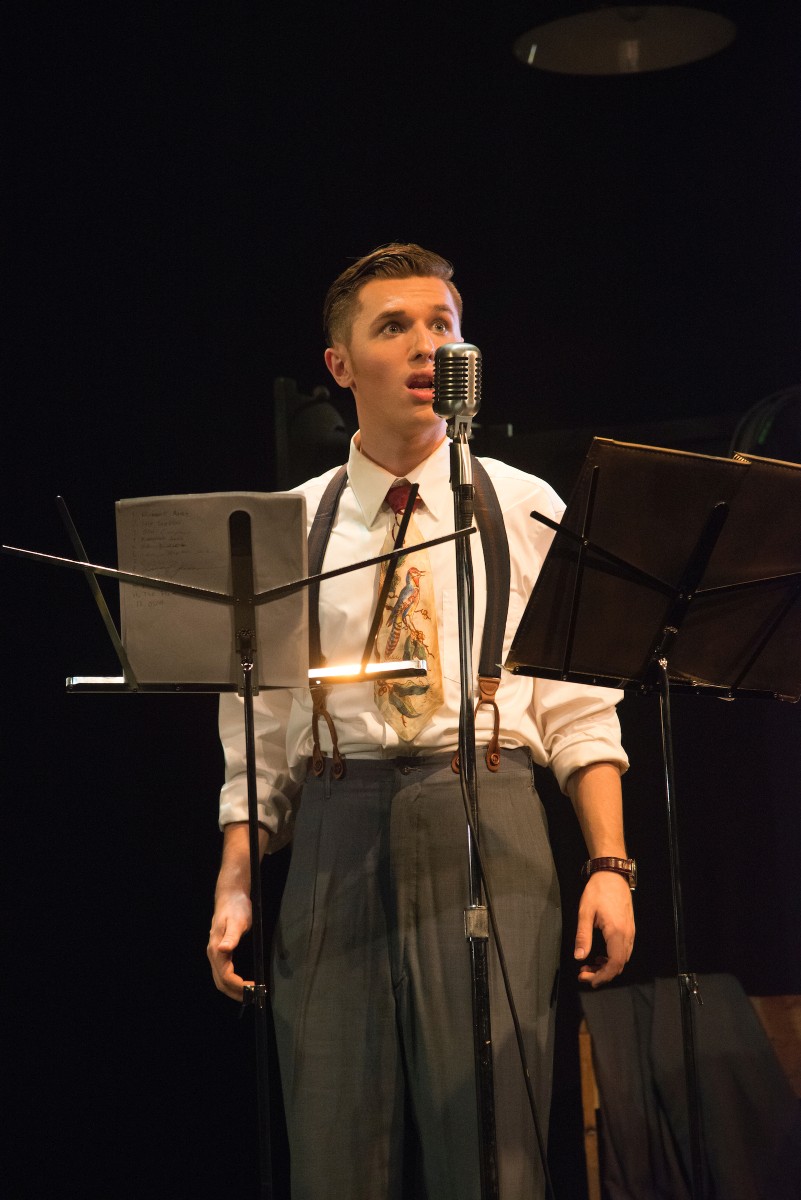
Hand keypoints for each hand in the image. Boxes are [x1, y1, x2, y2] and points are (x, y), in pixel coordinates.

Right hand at [207, 891, 253, 1000]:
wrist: (230, 897)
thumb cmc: (235, 908)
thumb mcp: (238, 921)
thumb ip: (231, 936)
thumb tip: (223, 950)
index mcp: (216, 949)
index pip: (225, 976)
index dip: (238, 985)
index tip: (253, 988)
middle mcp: (213, 954)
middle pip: (220, 982)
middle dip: (235, 993)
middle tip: (253, 997)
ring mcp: (215, 954)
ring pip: (220, 979)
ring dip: (233, 990)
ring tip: (249, 994)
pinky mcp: (220, 952)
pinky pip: (223, 973)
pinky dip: (232, 982)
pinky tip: (242, 983)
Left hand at [574, 870, 634, 987]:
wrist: (612, 875)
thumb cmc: (598, 891)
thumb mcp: (585, 912)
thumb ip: (583, 936)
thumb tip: (579, 957)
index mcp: (617, 932)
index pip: (615, 964)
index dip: (603, 976)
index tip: (589, 980)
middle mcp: (627, 935)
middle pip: (619, 965)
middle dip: (601, 974)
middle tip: (583, 974)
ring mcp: (630, 932)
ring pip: (622, 959)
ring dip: (606, 967)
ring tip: (588, 966)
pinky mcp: (629, 929)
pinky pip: (623, 950)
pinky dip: (612, 958)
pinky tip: (599, 956)